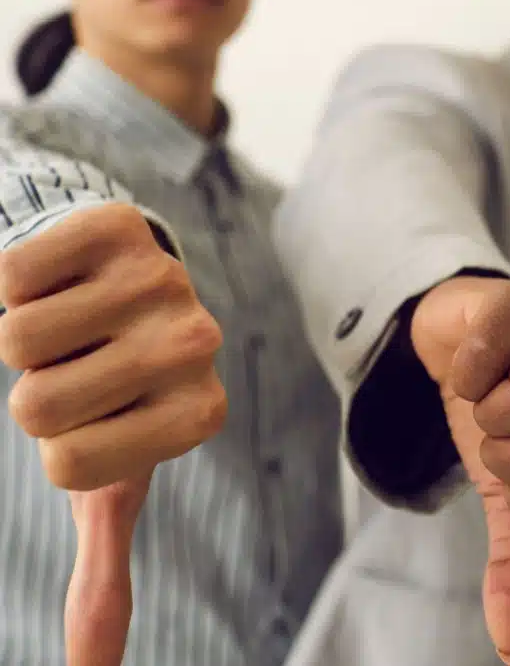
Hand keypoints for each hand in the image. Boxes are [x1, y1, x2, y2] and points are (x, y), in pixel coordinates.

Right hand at [0, 202, 226, 665]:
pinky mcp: (120, 230)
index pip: (67, 465)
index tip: (95, 421)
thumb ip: (104, 573)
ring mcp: (166, 282)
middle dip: (32, 390)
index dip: (55, 446)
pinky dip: (13, 280)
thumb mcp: (109, 480)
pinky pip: (10, 272)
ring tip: (74, 326)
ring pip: (15, 337)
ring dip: (22, 334)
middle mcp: (198, 346)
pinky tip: (63, 278)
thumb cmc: (110, 395)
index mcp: (198, 417)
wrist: (120, 285)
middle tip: (77, 370)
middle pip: (35, 403)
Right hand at [412, 276, 509, 664]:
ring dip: (481, 408)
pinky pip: (484, 359)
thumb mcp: (505, 493)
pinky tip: (474, 354)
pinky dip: (461, 370)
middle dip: (499, 454)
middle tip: (496, 424)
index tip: (509, 465)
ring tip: (489, 385)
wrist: (458, 337)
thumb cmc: (497, 412)